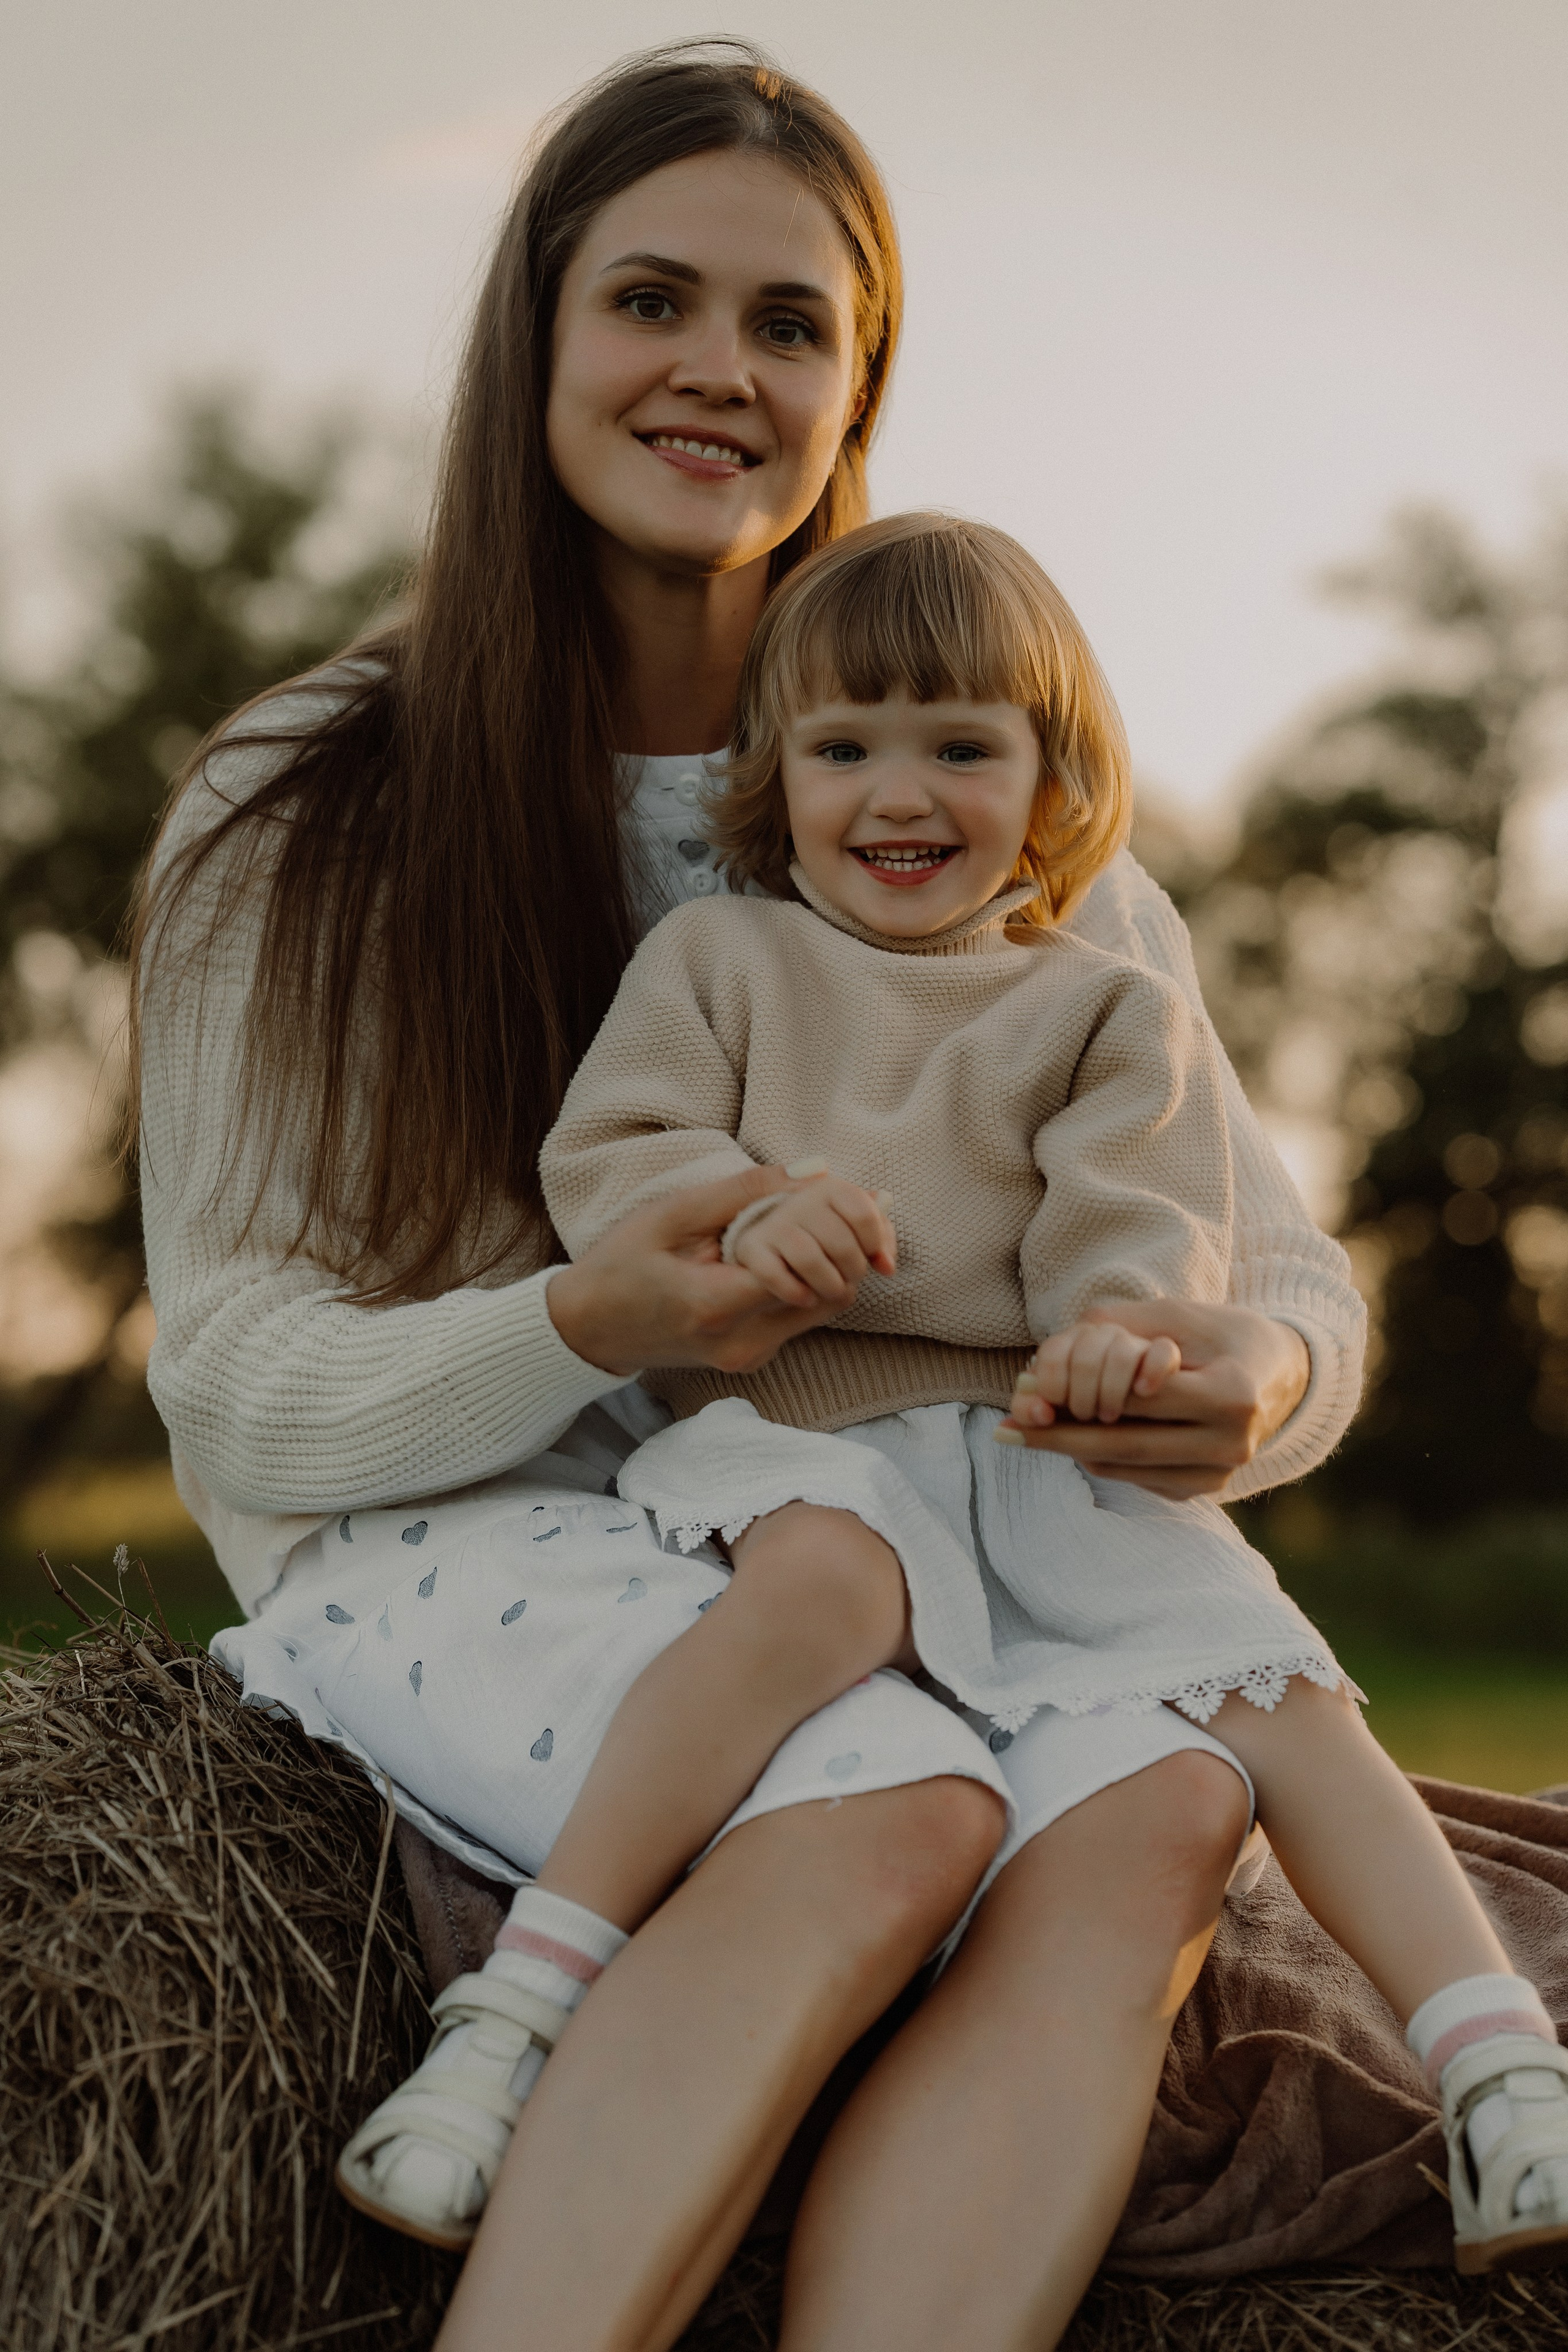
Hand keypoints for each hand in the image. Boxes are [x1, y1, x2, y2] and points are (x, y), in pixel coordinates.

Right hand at [545, 1166, 875, 1379]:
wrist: (587, 1330)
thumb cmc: (619, 1266)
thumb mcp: (670, 1215)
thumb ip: (741, 1192)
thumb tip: (810, 1173)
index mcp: (716, 1305)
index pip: (809, 1268)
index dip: (826, 1227)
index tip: (821, 1197)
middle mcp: (741, 1342)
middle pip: (830, 1293)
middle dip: (838, 1247)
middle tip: (824, 1210)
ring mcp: (748, 1358)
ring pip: (823, 1308)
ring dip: (826, 1266)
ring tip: (802, 1228)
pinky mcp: (750, 1360)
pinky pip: (799, 1319)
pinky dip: (806, 1284)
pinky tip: (784, 1256)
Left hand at [997, 1300, 1310, 1498]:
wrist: (1281, 1375)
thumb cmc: (1222, 1334)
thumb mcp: (1177, 1315)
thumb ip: (1118, 1331)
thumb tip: (1050, 1362)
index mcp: (1234, 1396)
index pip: (1140, 1399)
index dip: (1077, 1392)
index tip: (1024, 1389)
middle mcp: (1233, 1445)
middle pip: (1125, 1443)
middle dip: (1058, 1435)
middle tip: (1006, 1426)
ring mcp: (1220, 1475)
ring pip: (1126, 1467)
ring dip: (1070, 1449)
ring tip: (1026, 1429)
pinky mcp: (1203, 1491)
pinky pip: (1136, 1477)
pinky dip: (1099, 1457)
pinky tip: (1069, 1438)